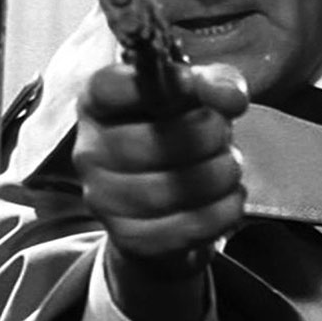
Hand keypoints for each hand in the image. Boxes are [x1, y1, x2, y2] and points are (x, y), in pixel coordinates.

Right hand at [73, 61, 248, 320]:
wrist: (164, 203)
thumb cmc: (178, 135)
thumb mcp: (196, 98)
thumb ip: (215, 83)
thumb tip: (231, 97)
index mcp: (97, 104)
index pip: (110, 87)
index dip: (159, 84)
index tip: (190, 86)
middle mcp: (90, 150)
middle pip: (156, 141)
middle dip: (209, 135)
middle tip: (222, 135)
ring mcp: (103, 198)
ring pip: (175, 188)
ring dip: (221, 175)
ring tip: (227, 166)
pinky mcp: (128, 237)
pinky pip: (187, 226)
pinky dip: (222, 210)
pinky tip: (224, 197)